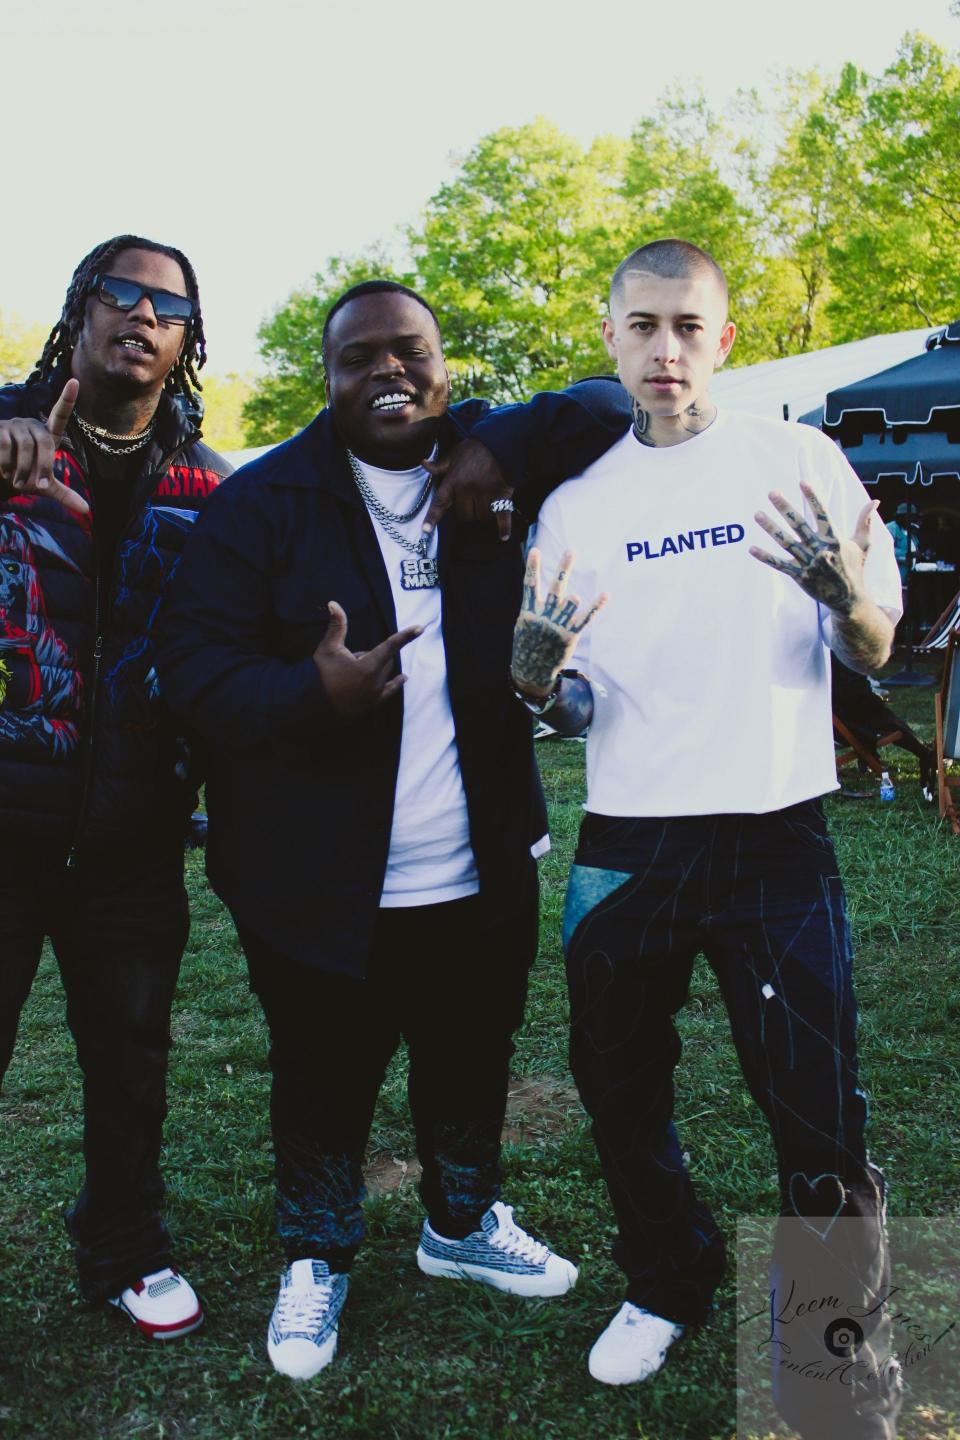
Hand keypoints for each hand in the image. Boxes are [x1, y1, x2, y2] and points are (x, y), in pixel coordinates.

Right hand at [0, 379, 88, 514]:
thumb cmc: (22, 477)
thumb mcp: (44, 486)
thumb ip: (64, 494)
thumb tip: (87, 510)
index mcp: (46, 435)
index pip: (59, 415)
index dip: (67, 399)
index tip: (75, 381)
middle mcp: (30, 425)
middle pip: (45, 443)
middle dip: (43, 468)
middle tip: (35, 485)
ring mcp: (12, 424)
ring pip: (24, 448)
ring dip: (21, 470)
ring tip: (14, 478)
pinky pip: (5, 447)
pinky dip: (5, 465)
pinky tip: (2, 470)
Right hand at [312, 601, 421, 716]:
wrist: (313, 704)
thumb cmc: (320, 674)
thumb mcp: (328, 648)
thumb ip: (337, 626)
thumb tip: (333, 603)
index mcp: (367, 667)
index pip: (391, 646)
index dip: (406, 636)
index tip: (420, 627)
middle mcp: (376, 682)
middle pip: (386, 660)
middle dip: (374, 655)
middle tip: (351, 660)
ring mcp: (375, 695)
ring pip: (385, 674)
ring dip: (375, 668)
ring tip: (352, 674)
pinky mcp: (373, 704)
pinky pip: (389, 690)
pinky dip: (395, 683)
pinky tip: (404, 678)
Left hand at [421, 439, 514, 540]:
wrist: (499, 442)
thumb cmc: (475, 449)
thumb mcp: (454, 454)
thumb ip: (440, 465)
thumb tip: (424, 463)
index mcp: (453, 481)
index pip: (440, 502)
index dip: (432, 517)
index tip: (425, 530)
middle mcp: (467, 490)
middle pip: (463, 515)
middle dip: (467, 513)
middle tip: (472, 504)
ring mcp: (484, 494)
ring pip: (481, 517)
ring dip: (483, 515)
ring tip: (486, 505)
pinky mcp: (501, 495)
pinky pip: (502, 515)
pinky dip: (504, 527)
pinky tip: (504, 536)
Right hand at [511, 548, 606, 697]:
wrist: (532, 669)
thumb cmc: (528, 642)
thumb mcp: (524, 623)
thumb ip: (532, 605)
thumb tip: (536, 585)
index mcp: (529, 612)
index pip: (530, 585)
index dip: (532, 568)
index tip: (535, 551)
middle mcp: (544, 616)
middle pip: (555, 588)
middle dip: (563, 570)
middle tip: (570, 552)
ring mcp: (557, 626)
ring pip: (569, 606)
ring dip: (572, 601)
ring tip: (574, 598)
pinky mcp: (570, 635)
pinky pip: (585, 618)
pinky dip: (596, 607)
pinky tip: (605, 595)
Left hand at [750, 480, 875, 615]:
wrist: (848, 599)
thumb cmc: (855, 569)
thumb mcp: (863, 545)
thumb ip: (865, 522)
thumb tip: (875, 501)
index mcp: (834, 540)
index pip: (822, 514)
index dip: (813, 498)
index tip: (803, 482)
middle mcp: (819, 550)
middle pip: (799, 525)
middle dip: (785, 508)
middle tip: (772, 493)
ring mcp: (808, 563)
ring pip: (785, 542)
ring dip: (770, 528)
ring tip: (757, 514)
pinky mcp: (799, 576)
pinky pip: (779, 565)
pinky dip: (765, 557)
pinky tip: (751, 548)